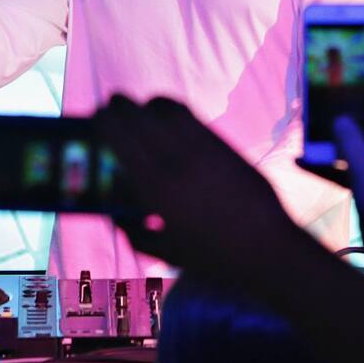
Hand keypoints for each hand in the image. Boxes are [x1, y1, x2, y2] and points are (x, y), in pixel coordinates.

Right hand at [100, 96, 298, 283]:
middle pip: (137, 113)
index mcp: (154, 186)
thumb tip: (113, 213)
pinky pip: (190, 115)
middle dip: (118, 106)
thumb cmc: (213, 258)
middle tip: (111, 109)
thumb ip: (132, 231)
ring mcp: (202, 148)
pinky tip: (168, 121)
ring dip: (146, 104)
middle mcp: (176, 159)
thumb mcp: (163, 251)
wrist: (268, 250)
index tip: (95, 118)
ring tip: (140, 112)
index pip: (118, 134)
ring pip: (165, 107)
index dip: (103, 120)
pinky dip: (172, 111)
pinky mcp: (222, 144)